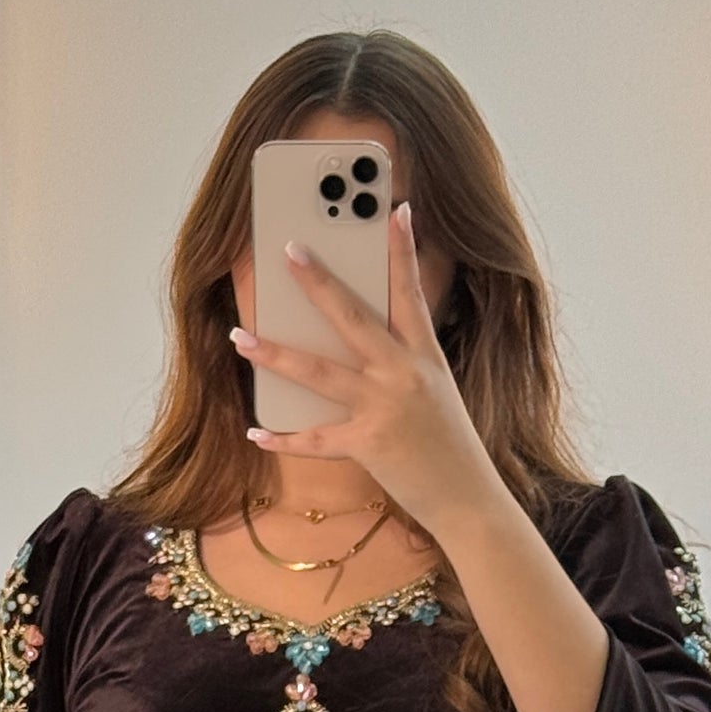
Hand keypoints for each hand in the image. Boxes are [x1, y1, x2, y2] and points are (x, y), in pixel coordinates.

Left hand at [231, 203, 505, 534]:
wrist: (470, 501)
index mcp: (425, 357)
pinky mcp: (369, 444)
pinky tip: (256, 431)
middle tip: (289, 250)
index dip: (403, 251)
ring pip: (318, 372)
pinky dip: (283, 438)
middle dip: (317, 282)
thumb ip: (404, 368)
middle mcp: (404, 374)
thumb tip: (358, 350)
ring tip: (240, 337)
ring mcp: (385, 407)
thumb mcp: (438, 396)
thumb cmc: (452, 450)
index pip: (412, 293)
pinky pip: (316, 439)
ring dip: (274, 353)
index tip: (394, 210)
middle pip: (352, 317)